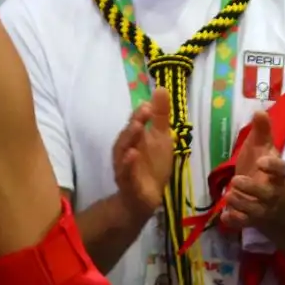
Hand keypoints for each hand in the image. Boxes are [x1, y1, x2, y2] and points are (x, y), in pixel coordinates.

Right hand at [112, 88, 173, 218]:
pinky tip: (133, 154)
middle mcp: (126, 150)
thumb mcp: (161, 138)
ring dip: (129, 139)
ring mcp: (125, 166)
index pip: (136, 122)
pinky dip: (128, 164)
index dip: (141, 113)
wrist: (146, 196)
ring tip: (138, 127)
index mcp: (134, 138)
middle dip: (135, 122)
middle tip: (144, 111)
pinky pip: (126, 173)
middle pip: (128, 135)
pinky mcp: (128, 183)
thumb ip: (160, 116)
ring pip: (123, 152)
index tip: (150, 104)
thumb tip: (161, 88)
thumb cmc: (152, 164)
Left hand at [218, 110, 284, 232]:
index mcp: (277, 174)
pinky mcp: (251, 219)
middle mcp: (272, 192)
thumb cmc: (264, 169)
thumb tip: (259, 110)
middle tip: (237, 181)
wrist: (273, 199)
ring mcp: (262, 208)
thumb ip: (262, 131)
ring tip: (229, 195)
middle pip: (267, 194)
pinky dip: (235, 222)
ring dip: (241, 204)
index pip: (281, 170)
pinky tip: (226, 217)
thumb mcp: (263, 148)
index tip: (263, 161)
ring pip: (255, 211)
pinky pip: (244, 224)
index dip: (273, 166)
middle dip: (253, 189)